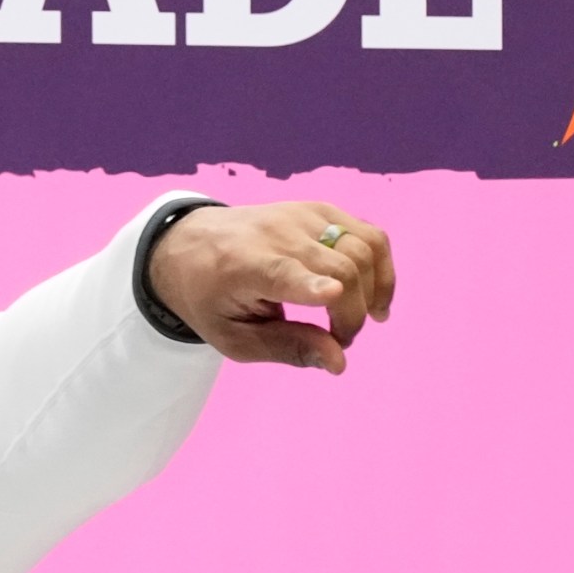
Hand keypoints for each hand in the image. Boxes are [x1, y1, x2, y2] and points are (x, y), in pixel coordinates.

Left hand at [147, 202, 396, 373]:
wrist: (192, 242)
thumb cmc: (211, 298)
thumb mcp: (234, 338)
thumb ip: (286, 348)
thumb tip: (340, 362)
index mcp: (243, 266)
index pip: (283, 271)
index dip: (311, 285)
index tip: (333, 297)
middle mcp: (276, 233)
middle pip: (341, 268)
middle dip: (352, 315)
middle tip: (338, 340)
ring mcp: (303, 216)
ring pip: (364, 247)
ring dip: (374, 292)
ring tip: (359, 321)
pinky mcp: (321, 210)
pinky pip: (369, 235)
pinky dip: (381, 268)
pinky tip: (373, 297)